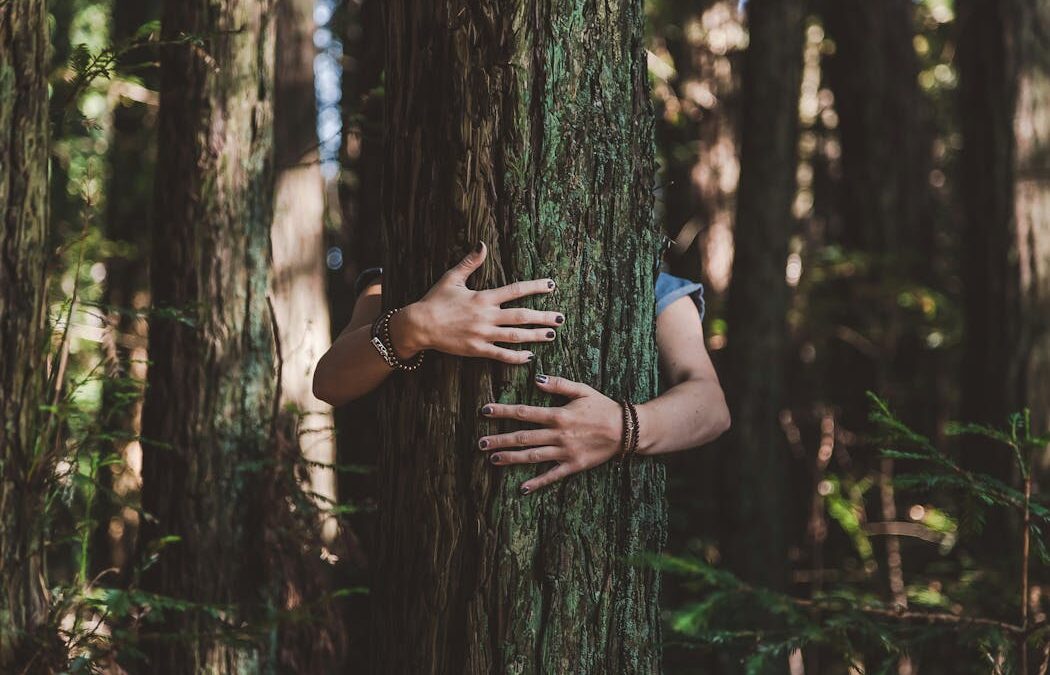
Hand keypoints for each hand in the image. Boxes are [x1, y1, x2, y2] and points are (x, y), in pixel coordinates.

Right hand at [391, 242, 562, 364]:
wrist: (419, 325)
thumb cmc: (435, 300)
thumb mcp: (452, 278)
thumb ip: (470, 262)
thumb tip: (482, 244)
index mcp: (483, 298)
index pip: (515, 290)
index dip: (535, 287)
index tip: (551, 285)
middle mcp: (486, 316)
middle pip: (521, 316)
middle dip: (543, 316)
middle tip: (560, 318)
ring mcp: (483, 335)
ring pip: (515, 336)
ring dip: (535, 336)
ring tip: (551, 335)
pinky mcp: (477, 350)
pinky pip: (501, 355)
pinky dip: (516, 357)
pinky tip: (529, 356)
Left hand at [477, 374, 623, 494]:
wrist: (626, 430)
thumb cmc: (603, 407)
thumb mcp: (583, 390)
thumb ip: (559, 384)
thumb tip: (536, 379)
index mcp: (558, 415)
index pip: (525, 413)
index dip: (503, 411)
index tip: (485, 411)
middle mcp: (558, 435)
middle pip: (523, 437)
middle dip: (500, 439)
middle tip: (480, 442)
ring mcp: (565, 452)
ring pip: (533, 457)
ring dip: (511, 458)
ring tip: (493, 459)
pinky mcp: (573, 465)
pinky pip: (552, 475)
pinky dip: (537, 482)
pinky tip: (522, 488)